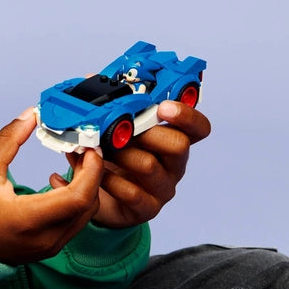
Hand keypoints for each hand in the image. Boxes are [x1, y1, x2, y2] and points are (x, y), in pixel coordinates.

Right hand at [0, 109, 104, 264]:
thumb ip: (10, 139)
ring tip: (73, 162)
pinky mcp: (48, 247)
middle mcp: (45, 238)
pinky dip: (75, 200)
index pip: (79, 197)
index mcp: (29, 219)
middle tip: (82, 149)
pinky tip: (59, 182)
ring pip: (84, 214)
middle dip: (91, 173)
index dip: (91, 170)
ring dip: (85, 186)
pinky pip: (74, 222)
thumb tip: (31, 116)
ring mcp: (49, 246)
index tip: (88, 147)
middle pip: (88, 204)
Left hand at [49, 100, 211, 228]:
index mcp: (171, 138)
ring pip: (150, 166)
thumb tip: (90, 80)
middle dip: (146, 132)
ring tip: (97, 149)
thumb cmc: (112, 156)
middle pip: (178, 144)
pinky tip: (93, 173)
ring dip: (120, 154)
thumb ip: (107, 107)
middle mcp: (174, 164)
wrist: (99, 196)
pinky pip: (133, 194)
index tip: (164, 107)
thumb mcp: (112, 130)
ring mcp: (163, 188)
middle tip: (120, 129)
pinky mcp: (147, 208)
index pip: (198, 127)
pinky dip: (108, 181)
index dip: (188, 115)